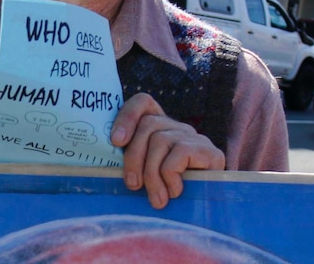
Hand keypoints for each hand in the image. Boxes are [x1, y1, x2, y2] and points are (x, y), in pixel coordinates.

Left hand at [111, 93, 225, 208]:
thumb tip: (103, 160)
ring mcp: (194, 137)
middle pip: (148, 124)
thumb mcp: (144, 176)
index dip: (127, 116)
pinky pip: (180, 153)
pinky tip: (175, 192)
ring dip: (152, 174)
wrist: (208, 211)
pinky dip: (171, 176)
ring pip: (160, 140)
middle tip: (133, 185)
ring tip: (156, 199)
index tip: (115, 142)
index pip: (144, 102)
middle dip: (134, 157)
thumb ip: (131, 163)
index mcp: (160, 129)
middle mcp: (178, 127)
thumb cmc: (168, 196)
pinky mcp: (210, 151)